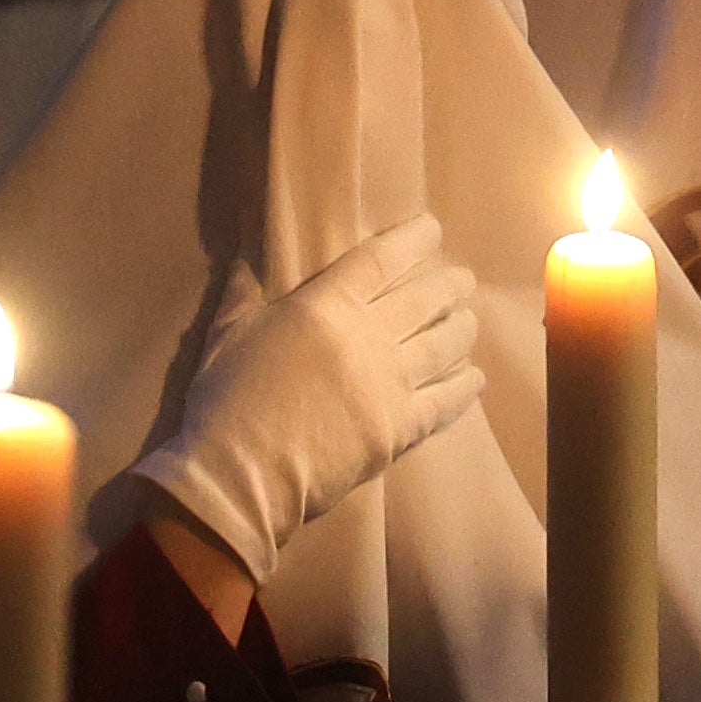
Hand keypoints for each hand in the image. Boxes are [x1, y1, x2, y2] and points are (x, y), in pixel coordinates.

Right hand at [134, 213, 483, 581]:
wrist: (239, 473)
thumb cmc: (225, 400)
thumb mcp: (226, 334)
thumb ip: (243, 294)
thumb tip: (244, 261)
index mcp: (325, 306)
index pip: (380, 260)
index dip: (412, 239)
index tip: (432, 227)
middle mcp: (367, 337)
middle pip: (424, 299)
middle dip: (449, 284)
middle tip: (463, 278)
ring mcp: (388, 384)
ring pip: (443, 346)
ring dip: (462, 329)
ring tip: (469, 321)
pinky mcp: (398, 429)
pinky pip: (444, 403)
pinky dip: (464, 389)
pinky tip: (474, 379)